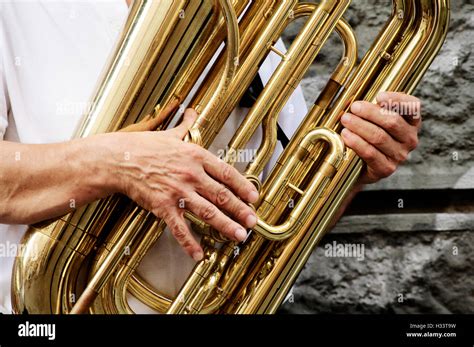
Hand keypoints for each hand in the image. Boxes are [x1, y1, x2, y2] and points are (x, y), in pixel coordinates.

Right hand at [107, 108, 258, 260]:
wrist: (118, 159)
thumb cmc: (143, 146)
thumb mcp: (169, 134)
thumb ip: (186, 126)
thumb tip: (192, 111)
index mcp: (196, 156)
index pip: (227, 173)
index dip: (243, 187)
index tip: (253, 197)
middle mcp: (191, 174)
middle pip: (222, 195)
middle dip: (240, 210)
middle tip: (253, 221)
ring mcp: (178, 191)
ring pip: (208, 212)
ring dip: (226, 226)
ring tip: (239, 235)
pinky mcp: (163, 206)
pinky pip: (179, 228)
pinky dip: (190, 243)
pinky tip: (199, 254)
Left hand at [340, 92, 420, 183]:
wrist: (361, 165)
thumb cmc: (368, 136)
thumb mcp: (375, 119)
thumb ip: (374, 107)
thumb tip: (358, 101)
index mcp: (412, 122)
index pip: (413, 107)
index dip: (397, 100)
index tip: (379, 96)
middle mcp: (410, 139)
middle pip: (392, 122)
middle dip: (370, 112)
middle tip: (354, 107)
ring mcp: (400, 155)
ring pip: (379, 137)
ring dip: (360, 126)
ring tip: (346, 119)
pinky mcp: (386, 168)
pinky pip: (370, 153)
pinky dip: (356, 142)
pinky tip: (346, 134)